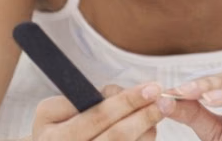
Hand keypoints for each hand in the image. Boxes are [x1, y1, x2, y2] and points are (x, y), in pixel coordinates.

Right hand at [32, 82, 175, 139]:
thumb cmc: (57, 128)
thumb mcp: (54, 110)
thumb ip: (86, 98)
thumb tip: (122, 94)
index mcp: (55, 134)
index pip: (99, 115)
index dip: (128, 100)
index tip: (153, 87)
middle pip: (118, 136)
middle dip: (146, 115)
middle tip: (167, 100)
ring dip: (148, 130)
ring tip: (157, 113)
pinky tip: (148, 130)